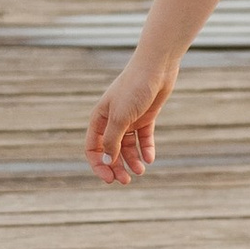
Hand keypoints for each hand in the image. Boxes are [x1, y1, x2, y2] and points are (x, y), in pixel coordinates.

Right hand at [86, 53, 175, 183]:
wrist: (156, 68)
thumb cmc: (134, 88)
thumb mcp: (120, 117)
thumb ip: (112, 140)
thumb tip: (107, 161)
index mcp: (99, 119)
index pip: (93, 148)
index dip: (99, 165)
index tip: (109, 179)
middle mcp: (112, 120)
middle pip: (111, 150)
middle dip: (117, 166)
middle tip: (127, 181)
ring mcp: (129, 119)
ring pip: (128, 147)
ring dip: (132, 160)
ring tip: (141, 171)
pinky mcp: (146, 117)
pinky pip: (144, 138)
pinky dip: (146, 149)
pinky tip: (150, 159)